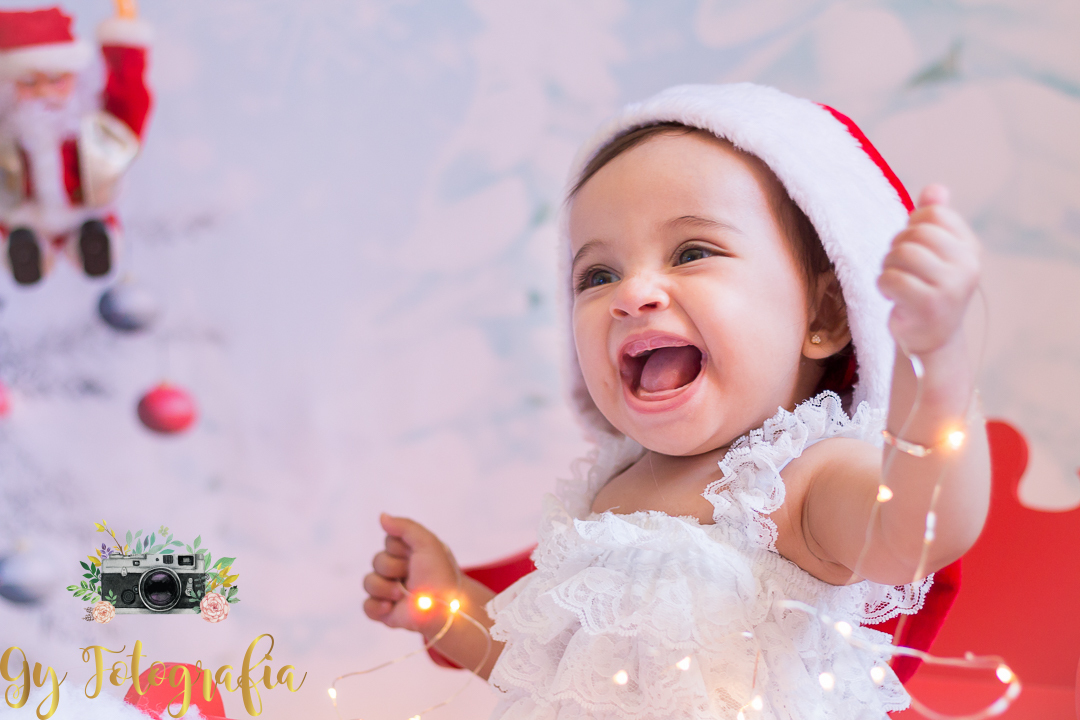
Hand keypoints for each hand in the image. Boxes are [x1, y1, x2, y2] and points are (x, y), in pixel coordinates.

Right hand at [363, 514, 462, 637]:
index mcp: (408, 553)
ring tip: (403, 595)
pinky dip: (376, 606)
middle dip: (394, 568)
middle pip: (377, 561)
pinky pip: (367, 606)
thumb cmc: (439, 574)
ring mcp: (389, 591)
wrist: (445, 607)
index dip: (401, 549)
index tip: (416, 556)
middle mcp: (397, 570)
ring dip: (386, 588)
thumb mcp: (427, 542)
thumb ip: (405, 526)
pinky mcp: (384, 611)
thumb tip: (381, 516)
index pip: (389, 542)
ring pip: (368, 582)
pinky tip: (391, 607)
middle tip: (412, 576)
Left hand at [878, 185, 979, 356]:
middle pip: (916, 232)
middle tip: (899, 268)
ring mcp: (952, 286)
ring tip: (895, 281)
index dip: (911, 225)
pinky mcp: (931, 305)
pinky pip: (892, 278)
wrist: (930, 338)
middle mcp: (968, 265)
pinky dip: (884, 285)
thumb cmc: (927, 289)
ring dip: (887, 266)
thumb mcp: (934, 253)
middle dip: (896, 247)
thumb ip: (934, 219)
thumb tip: (935, 189)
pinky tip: (892, 296)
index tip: (912, 247)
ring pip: (903, 253)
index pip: (933, 213)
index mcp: (969, 248)